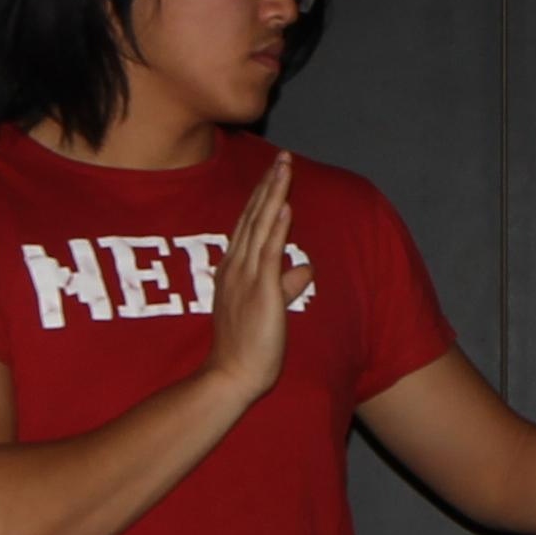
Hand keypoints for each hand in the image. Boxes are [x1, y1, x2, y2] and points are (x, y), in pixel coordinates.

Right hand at [206, 153, 314, 400]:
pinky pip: (268, 253)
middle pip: (253, 217)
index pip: (249, 226)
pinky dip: (276, 228)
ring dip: (273, 195)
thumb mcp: (269, 310)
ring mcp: (245, 277)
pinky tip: (284, 206)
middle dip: (269, 185)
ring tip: (284, 167)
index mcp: (234, 270)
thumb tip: (304, 270)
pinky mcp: (259, 291)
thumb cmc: (248, 350)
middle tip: (282, 158)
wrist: (231, 376)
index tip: (274, 174)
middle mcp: (236, 267)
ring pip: (260, 226)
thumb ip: (286, 286)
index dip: (262, 198)